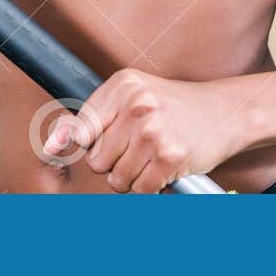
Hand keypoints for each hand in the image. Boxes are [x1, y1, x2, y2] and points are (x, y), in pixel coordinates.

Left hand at [44, 69, 249, 193]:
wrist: (224, 112)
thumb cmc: (173, 106)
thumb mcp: (131, 98)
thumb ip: (90, 120)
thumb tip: (51, 144)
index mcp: (122, 85)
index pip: (81, 130)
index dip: (90, 145)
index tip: (103, 145)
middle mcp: (136, 105)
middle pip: (96, 160)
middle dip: (114, 162)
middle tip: (137, 148)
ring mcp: (153, 132)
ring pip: (117, 179)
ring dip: (132, 177)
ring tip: (150, 157)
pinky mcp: (171, 157)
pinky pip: (141, 190)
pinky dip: (150, 186)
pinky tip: (163, 168)